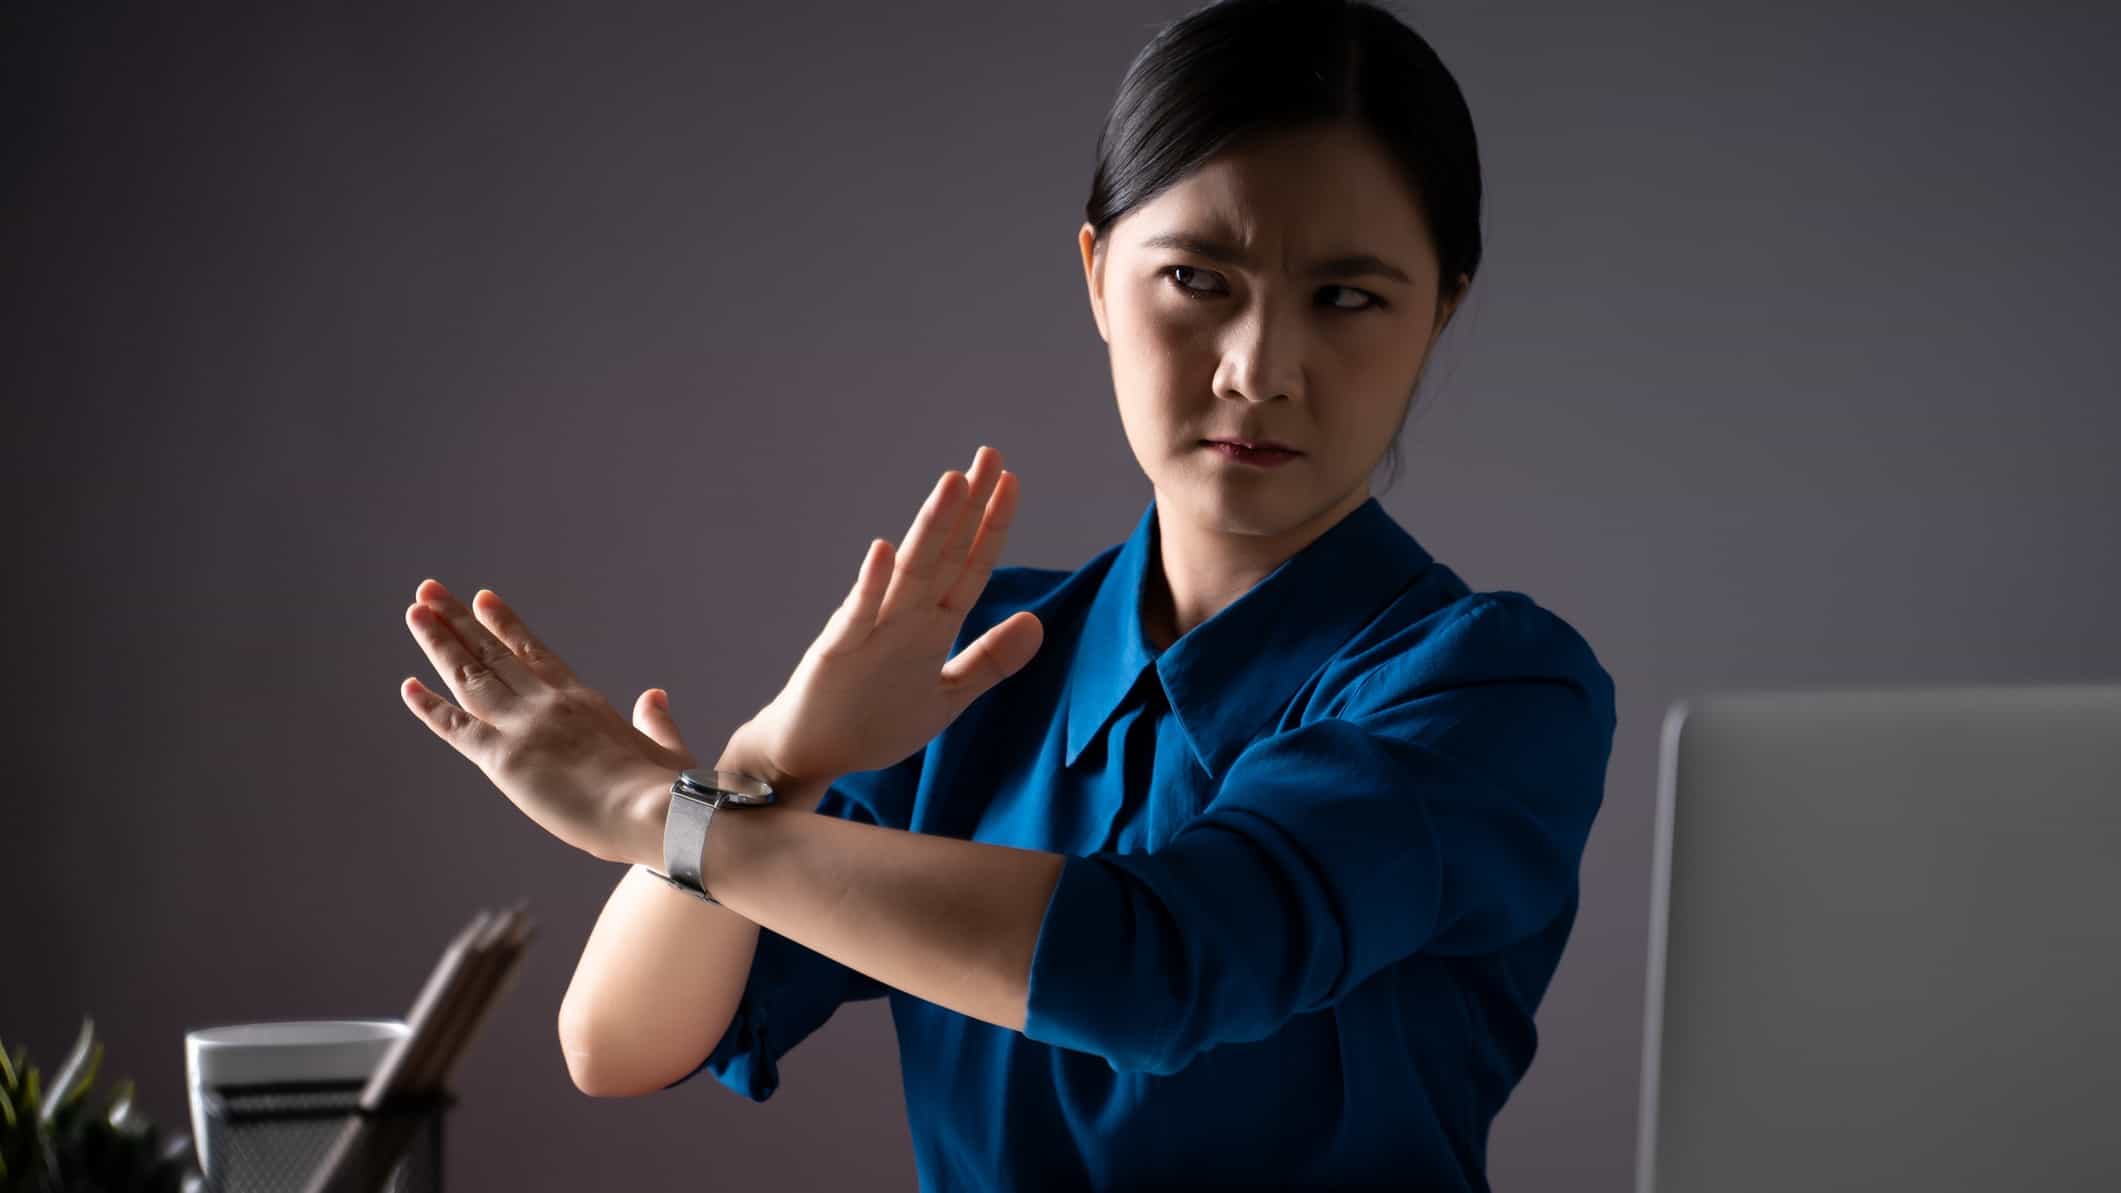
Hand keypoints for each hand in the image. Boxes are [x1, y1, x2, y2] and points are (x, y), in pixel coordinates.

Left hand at [398, 580, 694, 864]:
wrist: (655, 810)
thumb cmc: (667, 789)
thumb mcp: (666, 749)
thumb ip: (656, 720)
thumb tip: (653, 695)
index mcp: (584, 700)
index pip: (534, 653)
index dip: (505, 624)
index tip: (481, 599)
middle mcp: (548, 703)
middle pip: (492, 653)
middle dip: (457, 620)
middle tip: (428, 591)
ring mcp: (524, 727)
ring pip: (470, 677)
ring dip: (439, 642)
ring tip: (416, 612)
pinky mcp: (505, 759)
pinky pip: (457, 728)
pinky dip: (430, 707)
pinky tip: (409, 686)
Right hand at [745, 444, 1044, 786]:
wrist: (812, 757)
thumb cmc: (874, 722)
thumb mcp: (948, 696)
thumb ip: (989, 660)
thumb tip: (1037, 621)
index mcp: (931, 626)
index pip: (969, 567)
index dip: (991, 527)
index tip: (1011, 481)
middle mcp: (903, 617)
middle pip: (943, 554)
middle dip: (968, 506)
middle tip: (989, 454)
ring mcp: (869, 630)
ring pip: (906, 573)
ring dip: (930, 529)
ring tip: (953, 483)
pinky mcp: (836, 653)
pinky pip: (856, 616)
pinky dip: (870, 585)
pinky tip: (883, 550)